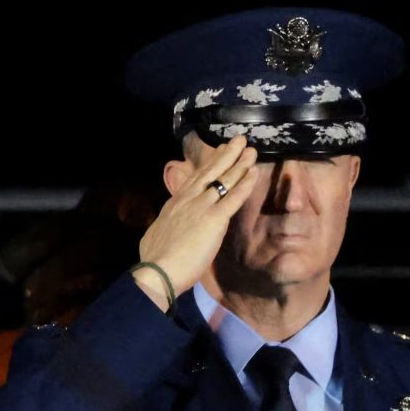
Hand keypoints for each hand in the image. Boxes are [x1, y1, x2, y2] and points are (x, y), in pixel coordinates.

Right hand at [136, 136, 262, 305]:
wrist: (158, 270)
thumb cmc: (155, 258)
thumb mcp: (156, 234)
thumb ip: (167, 226)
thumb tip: (167, 227)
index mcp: (174, 204)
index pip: (194, 180)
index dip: (209, 165)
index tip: (219, 152)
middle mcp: (187, 200)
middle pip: (209, 172)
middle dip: (225, 155)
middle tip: (238, 140)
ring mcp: (201, 207)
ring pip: (223, 181)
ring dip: (239, 164)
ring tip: (250, 150)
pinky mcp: (213, 220)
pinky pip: (233, 198)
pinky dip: (244, 185)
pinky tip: (254, 173)